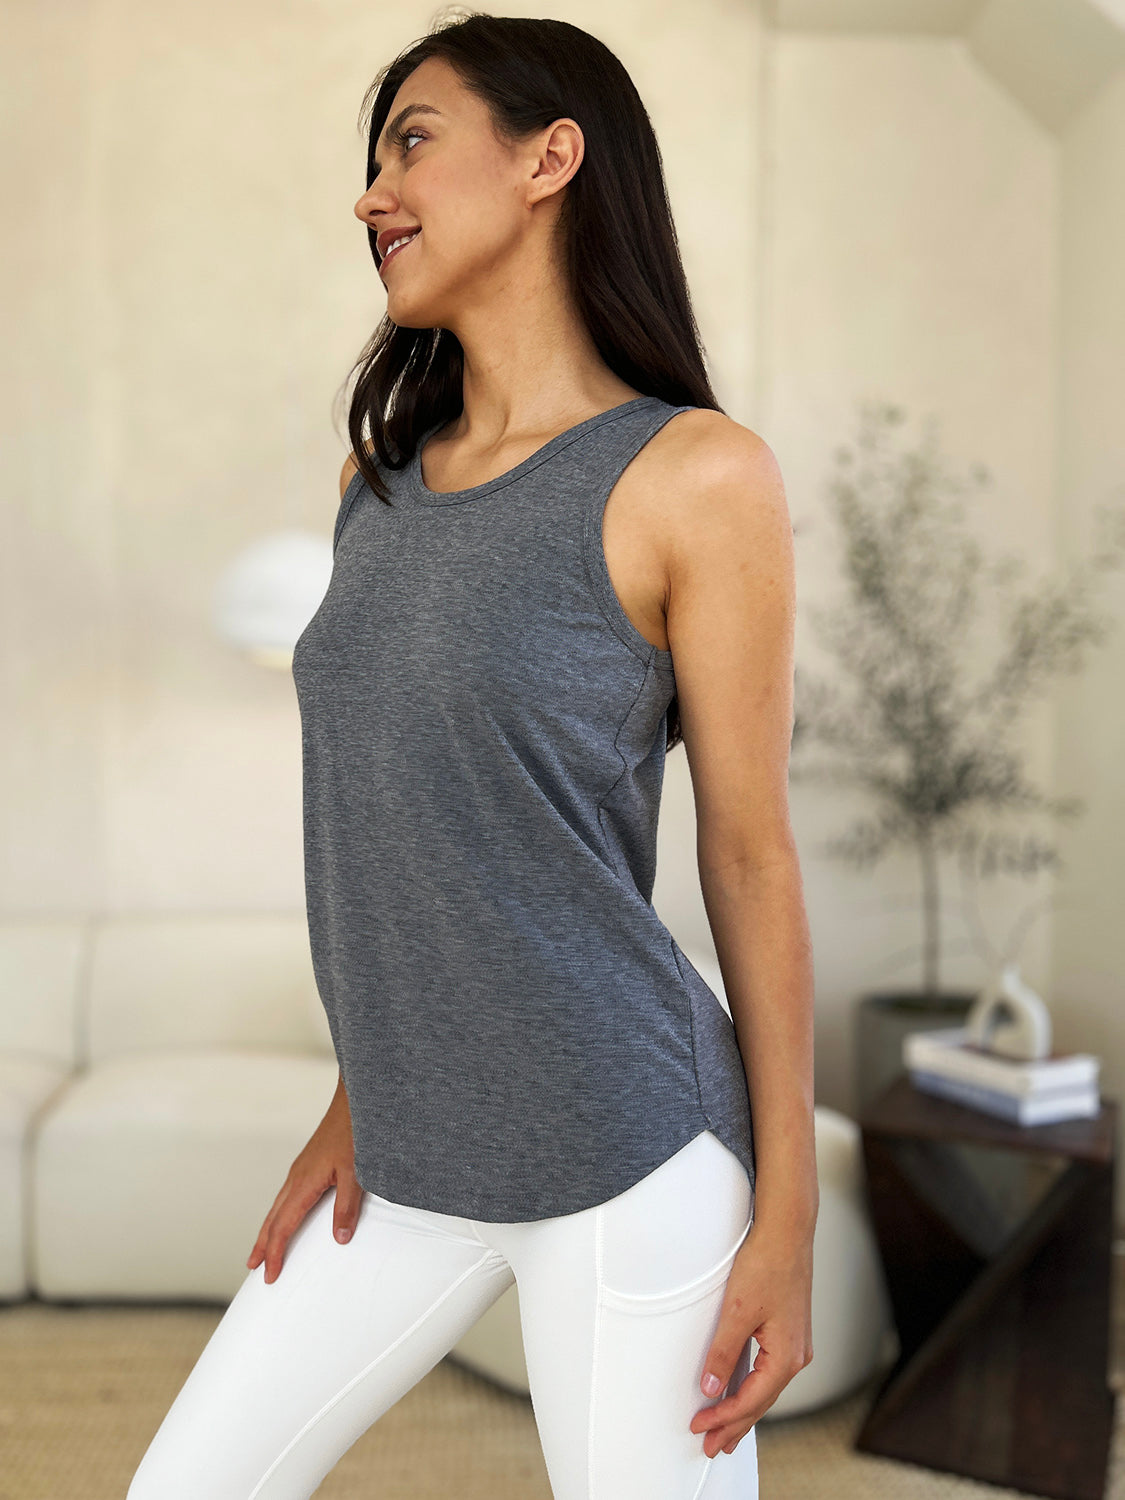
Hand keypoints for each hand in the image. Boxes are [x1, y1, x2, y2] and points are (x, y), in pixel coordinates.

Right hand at [245, 1073, 362, 1283]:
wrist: (353, 1101)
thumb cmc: (354, 1132)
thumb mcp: (356, 1172)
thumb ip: (347, 1206)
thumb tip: (340, 1238)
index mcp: (304, 1182)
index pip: (283, 1226)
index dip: (275, 1253)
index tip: (269, 1275)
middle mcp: (296, 1177)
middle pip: (272, 1218)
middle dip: (262, 1245)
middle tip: (253, 1268)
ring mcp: (300, 1170)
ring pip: (277, 1206)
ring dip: (268, 1229)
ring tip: (263, 1249)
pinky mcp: (307, 1164)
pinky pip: (286, 1195)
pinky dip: (280, 1213)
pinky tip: (286, 1216)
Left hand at [689, 1219, 814, 1456]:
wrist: (787, 1232)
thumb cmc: (766, 1266)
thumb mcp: (737, 1312)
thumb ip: (723, 1353)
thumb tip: (712, 1389)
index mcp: (786, 1357)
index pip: (751, 1402)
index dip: (723, 1419)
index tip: (699, 1429)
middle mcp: (796, 1356)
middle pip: (762, 1403)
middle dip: (735, 1426)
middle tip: (710, 1448)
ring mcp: (796, 1345)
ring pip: (767, 1389)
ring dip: (744, 1411)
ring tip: (725, 1433)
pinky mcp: (789, 1332)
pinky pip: (769, 1373)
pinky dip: (753, 1389)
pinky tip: (742, 1395)